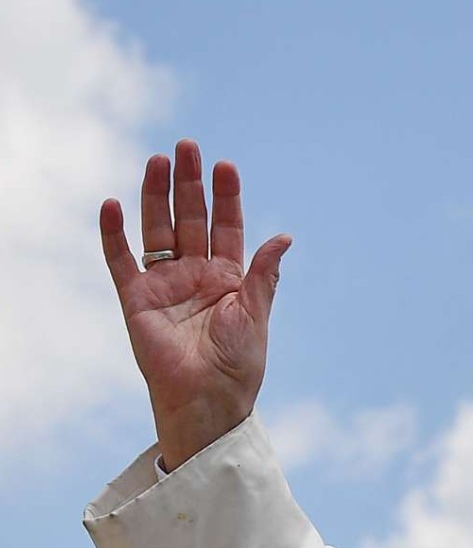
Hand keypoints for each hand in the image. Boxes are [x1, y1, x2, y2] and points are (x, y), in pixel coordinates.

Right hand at [100, 140, 290, 470]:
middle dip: (189, 183)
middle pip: (190, 218)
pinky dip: (114, 235)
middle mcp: (196, 273)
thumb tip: (285, 237)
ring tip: (157, 161)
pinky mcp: (135, 300)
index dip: (226, 196)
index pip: (227, 225)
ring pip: (157, 229)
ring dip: (156, 195)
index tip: (226, 166)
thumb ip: (264, 274)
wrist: (208, 401)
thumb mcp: (255, 314)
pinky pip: (121, 261)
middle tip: (187, 146)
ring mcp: (165, 284)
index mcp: (229, 276)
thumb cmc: (238, 363)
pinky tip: (111, 204)